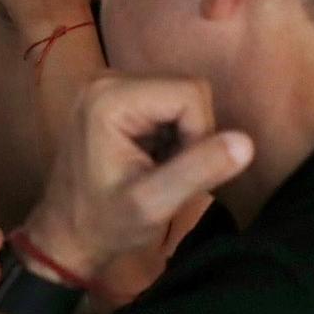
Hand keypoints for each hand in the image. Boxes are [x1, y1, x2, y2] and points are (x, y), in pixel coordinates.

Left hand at [21, 76, 253, 280]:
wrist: (67, 233)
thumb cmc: (105, 223)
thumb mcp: (153, 204)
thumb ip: (198, 170)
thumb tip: (246, 142)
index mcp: (109, 98)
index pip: (192, 93)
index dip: (200, 134)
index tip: (177, 171)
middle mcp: (106, 80)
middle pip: (188, 90)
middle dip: (192, 134)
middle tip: (166, 173)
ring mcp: (108, 84)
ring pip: (182, 97)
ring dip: (183, 136)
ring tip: (157, 168)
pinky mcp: (115, 95)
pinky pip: (167, 103)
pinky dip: (170, 134)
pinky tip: (150, 159)